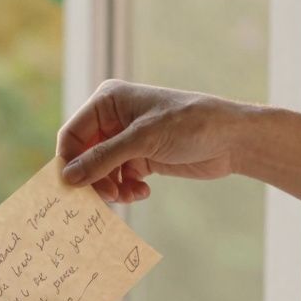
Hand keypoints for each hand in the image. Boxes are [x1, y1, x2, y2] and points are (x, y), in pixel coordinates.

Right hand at [57, 80, 246, 202]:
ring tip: (127, 197)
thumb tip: (68, 178)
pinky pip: (119, 179)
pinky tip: (142, 192)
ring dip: (110, 188)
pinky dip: (125, 189)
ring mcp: (127, 140)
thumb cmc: (190, 125)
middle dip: (93, 179)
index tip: (74, 189)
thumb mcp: (143, 140)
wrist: (232, 139)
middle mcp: (113, 119)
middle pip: (84, 156)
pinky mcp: (141, 158)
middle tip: (107, 198)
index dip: (69, 162)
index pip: (73, 134)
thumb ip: (103, 159)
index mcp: (108, 101)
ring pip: (101, 172)